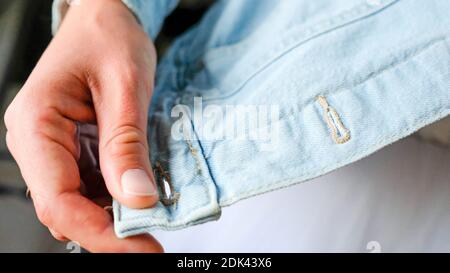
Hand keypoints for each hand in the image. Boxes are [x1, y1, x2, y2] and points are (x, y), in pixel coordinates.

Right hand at [4, 0, 161, 251]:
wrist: (105, 16)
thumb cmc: (109, 36)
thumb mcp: (125, 86)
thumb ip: (127, 144)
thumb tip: (138, 199)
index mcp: (36, 123)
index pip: (58, 200)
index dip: (100, 233)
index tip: (142, 247)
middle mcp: (36, 141)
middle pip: (65, 207)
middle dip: (108, 229)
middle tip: (152, 237)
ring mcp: (52, 147)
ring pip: (78, 201)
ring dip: (113, 215)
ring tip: (152, 215)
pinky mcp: (71, 147)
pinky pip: (89, 185)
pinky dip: (114, 196)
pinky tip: (140, 193)